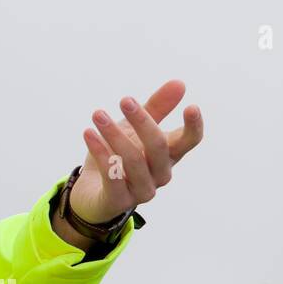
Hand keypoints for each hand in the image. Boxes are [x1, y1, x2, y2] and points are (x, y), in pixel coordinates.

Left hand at [69, 79, 203, 223]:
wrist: (92, 193)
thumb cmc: (118, 156)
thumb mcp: (134, 129)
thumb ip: (155, 109)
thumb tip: (180, 83)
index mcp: (168, 156)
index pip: (189, 142)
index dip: (193, 127)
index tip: (191, 107)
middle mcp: (160, 174)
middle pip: (158, 147)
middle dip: (142, 121)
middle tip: (124, 99)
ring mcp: (142, 190)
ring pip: (134, 160)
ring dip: (114, 134)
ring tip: (98, 115)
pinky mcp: (119, 200)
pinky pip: (112, 176)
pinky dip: (100, 153)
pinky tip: (89, 134)